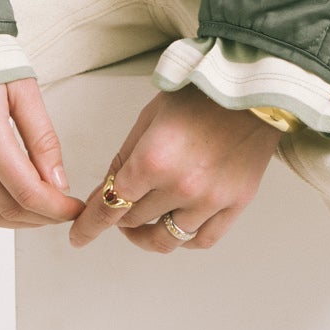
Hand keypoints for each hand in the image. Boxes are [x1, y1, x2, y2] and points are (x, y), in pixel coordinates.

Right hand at [0, 77, 84, 228]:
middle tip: (65, 209)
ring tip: (45, 209)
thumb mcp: (24, 91)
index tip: (75, 208)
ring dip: (20, 220)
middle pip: (8, 209)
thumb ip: (43, 139)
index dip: (56, 208)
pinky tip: (18, 200)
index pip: (26, 191)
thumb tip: (58, 184)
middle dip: (43, 217)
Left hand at [68, 89, 283, 253]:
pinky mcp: (235, 204)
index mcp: (152, 160)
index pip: (111, 206)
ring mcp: (210, 200)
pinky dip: (184, 239)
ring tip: (143, 225)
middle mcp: (180, 187)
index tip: (79, 236)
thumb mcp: (149, 118)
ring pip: (166, 239)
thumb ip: (125, 159)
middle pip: (134, 221)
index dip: (90, 225)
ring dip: (148, 235)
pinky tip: (176, 226)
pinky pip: (202, 240)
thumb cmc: (199, 96)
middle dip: (119, 217)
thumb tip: (105, 192)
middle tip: (117, 209)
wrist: (251, 89)